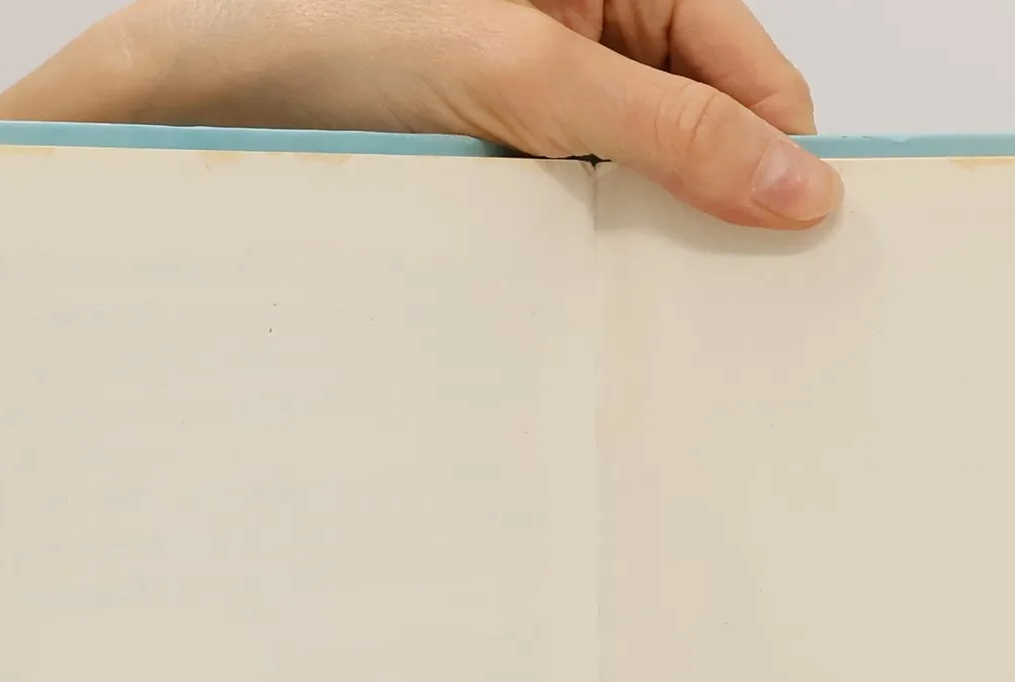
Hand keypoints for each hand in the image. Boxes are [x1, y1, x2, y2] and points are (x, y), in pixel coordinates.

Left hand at [0, 0, 841, 228]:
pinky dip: (600, 274)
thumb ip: (671, 126)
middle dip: (725, 214)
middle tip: (733, 301)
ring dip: (656, 253)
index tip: (803, 246)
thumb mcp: (527, 74)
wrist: (211, 104)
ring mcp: (559, 121)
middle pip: (716, 142)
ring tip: (649, 308)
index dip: (784, 158)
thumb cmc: (345, 40)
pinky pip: (593, 236)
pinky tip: (593, 308)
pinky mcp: (517, 184)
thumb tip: (798, 186)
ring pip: (657, 198)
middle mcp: (602, 44)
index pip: (758, 77)